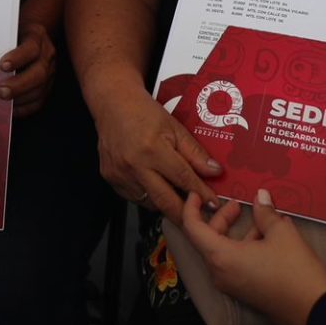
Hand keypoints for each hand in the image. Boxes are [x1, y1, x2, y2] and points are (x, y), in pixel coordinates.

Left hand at [0, 21, 55, 117]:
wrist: (28, 34)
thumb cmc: (11, 31)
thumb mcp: (6, 27)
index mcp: (37, 36)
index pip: (31, 48)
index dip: (18, 58)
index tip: (2, 65)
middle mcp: (46, 54)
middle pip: (39, 73)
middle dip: (19, 85)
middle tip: (0, 91)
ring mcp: (49, 71)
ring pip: (40, 90)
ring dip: (20, 99)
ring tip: (2, 103)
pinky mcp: (47, 86)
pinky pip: (38, 101)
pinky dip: (24, 108)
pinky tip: (9, 109)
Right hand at [90, 82, 221, 223]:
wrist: (112, 105)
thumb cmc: (145, 112)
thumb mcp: (174, 127)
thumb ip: (194, 152)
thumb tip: (215, 172)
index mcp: (152, 149)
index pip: (183, 178)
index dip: (201, 194)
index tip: (214, 204)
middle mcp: (134, 165)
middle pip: (165, 201)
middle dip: (185, 214)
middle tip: (201, 220)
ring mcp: (120, 174)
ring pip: (150, 203)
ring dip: (166, 205)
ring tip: (180, 201)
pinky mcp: (110, 179)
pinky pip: (135, 197)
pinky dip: (149, 197)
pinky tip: (156, 187)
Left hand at [176, 191, 325, 324]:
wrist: (316, 310)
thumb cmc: (294, 270)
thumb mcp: (281, 232)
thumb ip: (265, 212)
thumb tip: (260, 196)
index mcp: (221, 257)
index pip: (193, 228)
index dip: (192, 207)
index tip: (197, 193)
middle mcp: (220, 273)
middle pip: (209, 238)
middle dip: (222, 217)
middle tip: (238, 204)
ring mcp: (232, 284)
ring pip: (224, 251)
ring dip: (238, 232)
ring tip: (263, 219)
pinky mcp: (245, 291)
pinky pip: (236, 263)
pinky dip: (245, 246)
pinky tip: (269, 236)